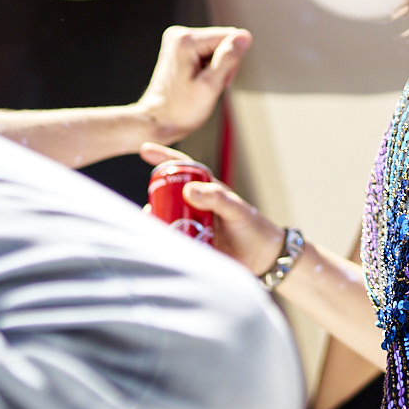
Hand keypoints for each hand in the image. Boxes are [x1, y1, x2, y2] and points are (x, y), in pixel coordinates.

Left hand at [133, 27, 249, 145]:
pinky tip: (197, 80)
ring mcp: (177, 40)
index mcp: (186, 41)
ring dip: (216, 67)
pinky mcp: (179, 48)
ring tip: (202, 84)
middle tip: (209, 84)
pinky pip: (206, 51)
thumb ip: (228, 58)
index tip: (217, 79)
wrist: (159, 120)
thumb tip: (244, 37)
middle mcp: (179, 34)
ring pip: (216, 47)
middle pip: (222, 40)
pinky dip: (207, 67)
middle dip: (223, 64)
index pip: (229, 37)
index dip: (231, 61)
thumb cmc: (181, 110)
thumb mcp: (210, 86)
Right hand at [141, 140, 281, 276]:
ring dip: (156, 221)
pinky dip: (163, 241)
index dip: (164, 158)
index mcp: (206, 189)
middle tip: (149, 210)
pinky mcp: (191, 243)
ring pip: (166, 217)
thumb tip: (188, 190)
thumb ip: (216, 198)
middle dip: (155, 199)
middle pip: (167, 195)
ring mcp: (191, 223)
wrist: (263, 259)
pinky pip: (172, 239)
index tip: (145, 149)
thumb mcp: (236, 210)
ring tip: (154, 229)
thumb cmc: (253, 228)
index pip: (183, 169)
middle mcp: (195, 204)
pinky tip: (158, 246)